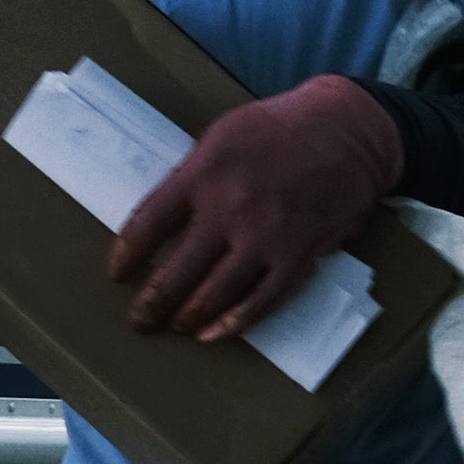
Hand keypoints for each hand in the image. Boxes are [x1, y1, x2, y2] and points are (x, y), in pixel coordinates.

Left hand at [109, 74, 402, 342]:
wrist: (346, 131)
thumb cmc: (277, 129)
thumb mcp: (221, 135)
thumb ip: (190, 176)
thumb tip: (158, 221)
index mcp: (203, 173)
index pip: (147, 225)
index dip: (127, 257)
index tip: (118, 275)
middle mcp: (230, 208)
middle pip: (176, 272)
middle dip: (151, 304)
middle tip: (140, 319)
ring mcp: (266, 236)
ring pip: (214, 295)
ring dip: (187, 318)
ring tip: (176, 324)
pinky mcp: (298, 255)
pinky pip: (260, 302)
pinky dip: (232, 324)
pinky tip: (212, 334)